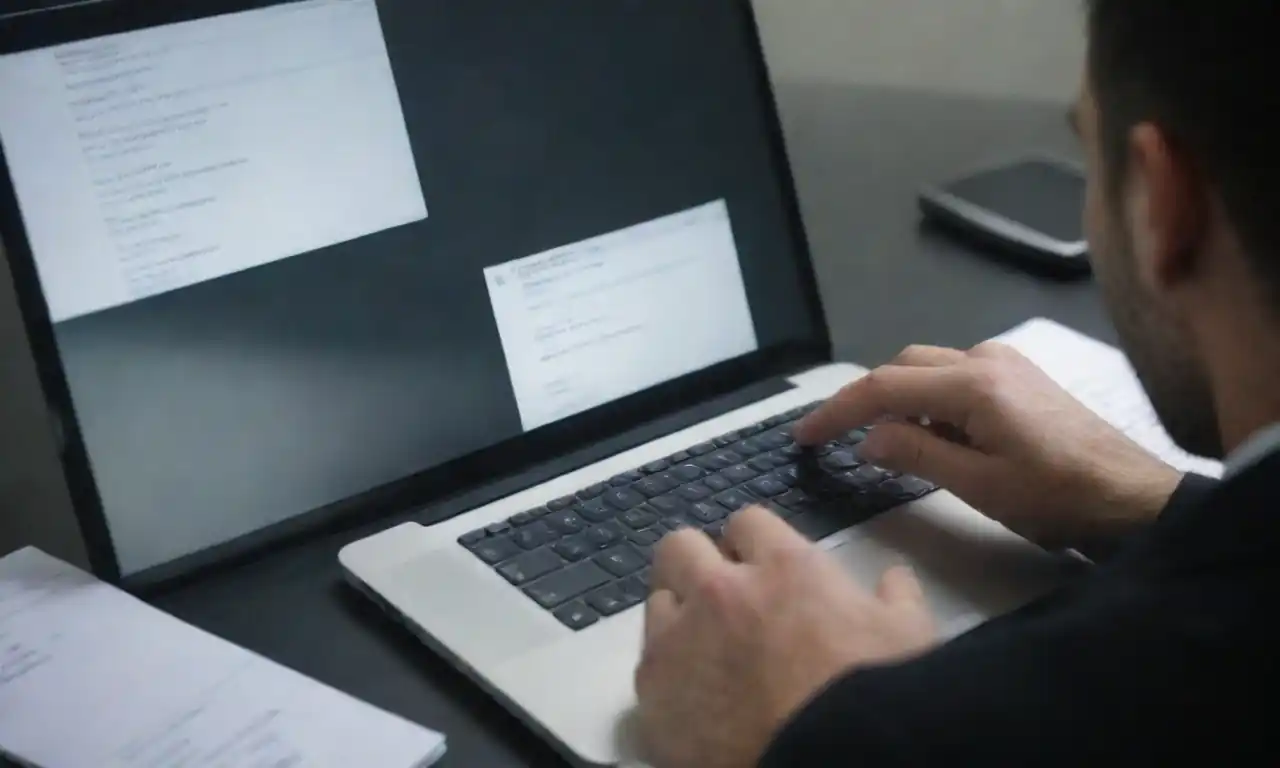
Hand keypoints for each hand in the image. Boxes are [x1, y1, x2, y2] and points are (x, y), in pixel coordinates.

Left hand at [635, 506, 936, 767]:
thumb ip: (896, 598)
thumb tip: (894, 579)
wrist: (830, 764)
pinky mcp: (651, 693)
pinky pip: (646, 664)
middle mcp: (720, 591)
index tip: (764, 568)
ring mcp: (679, 640)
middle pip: (680, 546)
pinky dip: (668, 674)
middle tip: (721, 596)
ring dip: (678, 617)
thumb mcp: (910, 637)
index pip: (747, 521)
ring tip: (705, 651)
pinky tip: (693, 697)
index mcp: (784, 568)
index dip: (754, 544)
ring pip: (657, 602)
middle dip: (697, 563)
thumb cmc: (876, 698)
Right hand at [793, 342, 1182, 549]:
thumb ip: (915, 455)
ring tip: (889, 450)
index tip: (803, 435)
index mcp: (972, 385)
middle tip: (837, 443)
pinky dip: (930, 402)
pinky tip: (933, 438)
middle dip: (866, 402)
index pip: (883, 386)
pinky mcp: (1020, 376)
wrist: (1133, 498)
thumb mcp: (978, 486)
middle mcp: (985, 359)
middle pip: (903, 368)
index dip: (836, 409)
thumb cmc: (1056, 498)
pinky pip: (956, 378)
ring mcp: (1006, 363)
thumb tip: (867, 439)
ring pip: (928, 370)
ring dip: (900, 403)